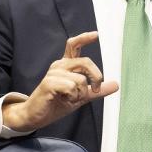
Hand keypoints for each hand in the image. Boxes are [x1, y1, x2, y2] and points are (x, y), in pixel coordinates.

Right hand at [2, 32, 119, 132]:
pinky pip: (71, 87)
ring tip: (69, 99)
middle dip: (96, 77)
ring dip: (80, 94)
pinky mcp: (49, 83)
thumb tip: (116, 84)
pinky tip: (62, 100)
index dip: (85, 38)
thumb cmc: (56, 103)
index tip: (96, 34)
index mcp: (66, 66)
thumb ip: (97, 90)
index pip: (74, 45)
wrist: (36, 116)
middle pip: (86, 62)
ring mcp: (53, 73)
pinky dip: (72, 98)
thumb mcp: (81, 96)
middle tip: (95, 90)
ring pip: (80, 80)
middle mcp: (59, 65)